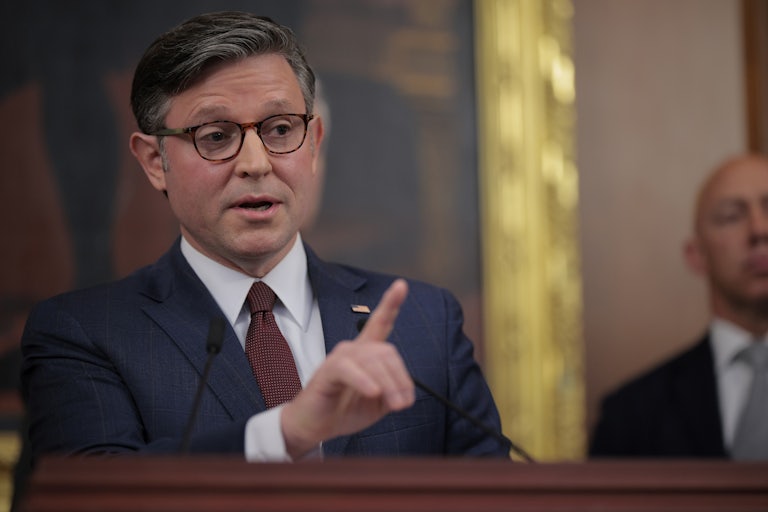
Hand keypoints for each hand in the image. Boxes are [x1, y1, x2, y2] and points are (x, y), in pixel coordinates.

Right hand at [280, 279, 414, 458]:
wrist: (314, 426)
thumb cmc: (343, 410)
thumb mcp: (376, 404)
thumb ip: (392, 393)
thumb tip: (405, 393)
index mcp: (365, 353)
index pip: (380, 323)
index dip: (390, 303)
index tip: (401, 285)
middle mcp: (352, 349)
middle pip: (386, 351)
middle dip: (400, 378)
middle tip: (403, 404)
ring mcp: (339, 358)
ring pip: (372, 360)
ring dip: (388, 384)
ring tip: (394, 405)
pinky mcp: (327, 371)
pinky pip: (349, 369)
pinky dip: (364, 381)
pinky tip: (372, 392)